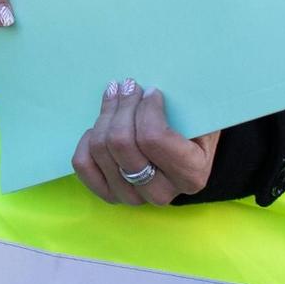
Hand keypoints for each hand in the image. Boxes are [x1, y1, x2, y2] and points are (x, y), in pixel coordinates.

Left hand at [71, 80, 220, 205]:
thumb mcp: (200, 114)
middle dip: (122, 106)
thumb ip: (182, 104)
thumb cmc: (194, 128)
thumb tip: (149, 89)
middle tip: (127, 85)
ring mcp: (133, 197)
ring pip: (101, 150)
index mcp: (191, 174)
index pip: (153, 138)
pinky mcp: (110, 194)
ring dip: (105, 116)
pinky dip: (87, 141)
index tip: (150, 90)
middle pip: (122, 143)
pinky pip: (84, 165)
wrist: (188, 153)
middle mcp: (162, 192)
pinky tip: (101, 126)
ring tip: (113, 95)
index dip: (146, 108)